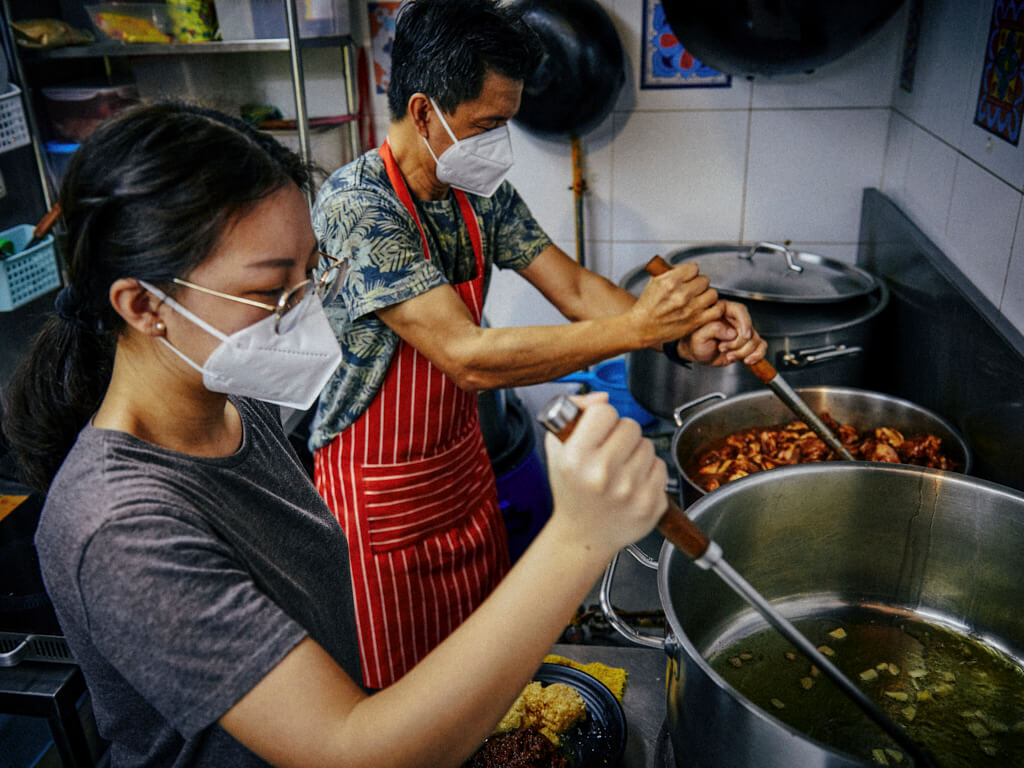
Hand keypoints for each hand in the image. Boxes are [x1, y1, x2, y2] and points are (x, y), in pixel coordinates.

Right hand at [543, 393, 666, 556]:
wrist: (583, 535)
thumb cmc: (571, 490)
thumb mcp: (557, 449)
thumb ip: (573, 412)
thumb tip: (602, 398)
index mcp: (576, 458)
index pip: (604, 411)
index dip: (601, 418)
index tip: (596, 431)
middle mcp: (603, 474)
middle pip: (630, 425)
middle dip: (621, 434)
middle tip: (609, 452)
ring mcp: (630, 490)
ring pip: (648, 445)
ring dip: (636, 452)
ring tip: (620, 470)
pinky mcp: (651, 504)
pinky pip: (661, 467)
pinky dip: (649, 472)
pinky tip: (632, 483)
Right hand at [629, 262, 723, 347]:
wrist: (642, 327)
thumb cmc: (647, 305)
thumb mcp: (654, 281)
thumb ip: (671, 270)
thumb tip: (685, 267)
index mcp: (671, 281)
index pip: (694, 268)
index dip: (691, 272)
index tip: (687, 278)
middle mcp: (681, 294)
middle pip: (704, 280)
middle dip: (698, 284)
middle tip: (692, 290)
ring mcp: (690, 308)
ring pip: (712, 294)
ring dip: (706, 296)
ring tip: (699, 299)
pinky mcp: (695, 321)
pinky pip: (716, 310)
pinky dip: (714, 309)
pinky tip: (706, 309)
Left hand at [677, 300, 766, 366]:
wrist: (696, 353)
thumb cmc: (694, 341)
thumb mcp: (698, 335)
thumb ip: (713, 329)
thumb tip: (731, 332)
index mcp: (723, 310)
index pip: (740, 310)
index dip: (745, 322)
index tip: (744, 335)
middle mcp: (735, 320)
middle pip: (749, 328)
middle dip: (738, 343)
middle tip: (723, 348)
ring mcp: (742, 332)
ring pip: (755, 340)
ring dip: (743, 352)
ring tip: (728, 355)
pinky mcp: (746, 344)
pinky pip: (761, 347)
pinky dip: (757, 355)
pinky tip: (748, 360)